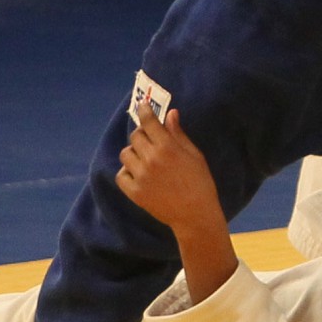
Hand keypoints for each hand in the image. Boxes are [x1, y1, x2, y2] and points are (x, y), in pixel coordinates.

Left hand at [117, 104, 221, 235]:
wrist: (195, 214)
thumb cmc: (200, 182)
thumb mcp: (194, 155)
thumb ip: (179, 134)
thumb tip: (170, 114)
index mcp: (167, 148)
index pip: (149, 122)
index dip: (145, 111)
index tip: (143, 106)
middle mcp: (151, 159)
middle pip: (135, 136)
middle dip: (142, 134)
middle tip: (151, 141)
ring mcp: (141, 176)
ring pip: (126, 154)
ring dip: (134, 153)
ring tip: (144, 159)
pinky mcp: (134, 192)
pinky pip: (121, 175)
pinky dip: (127, 172)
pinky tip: (138, 174)